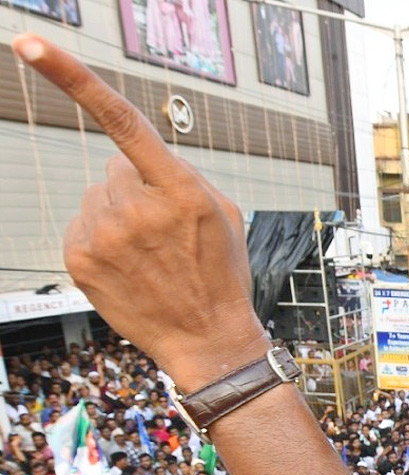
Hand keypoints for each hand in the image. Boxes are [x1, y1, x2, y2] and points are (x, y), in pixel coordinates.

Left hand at [11, 34, 268, 391]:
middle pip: (113, 168)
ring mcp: (104, 234)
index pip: (119, 120)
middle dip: (135, 188)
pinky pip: (82, 225)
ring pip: (97, 198)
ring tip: (151, 257)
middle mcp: (135, 207)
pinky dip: (103, 240)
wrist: (207, 339)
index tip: (30, 44)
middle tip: (166, 232)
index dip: (72, 76)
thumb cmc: (220, 274)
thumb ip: (179, 172)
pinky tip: (130, 268)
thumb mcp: (222, 214)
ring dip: (119, 217)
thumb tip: (126, 153)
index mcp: (179, 189)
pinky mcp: (80, 258)